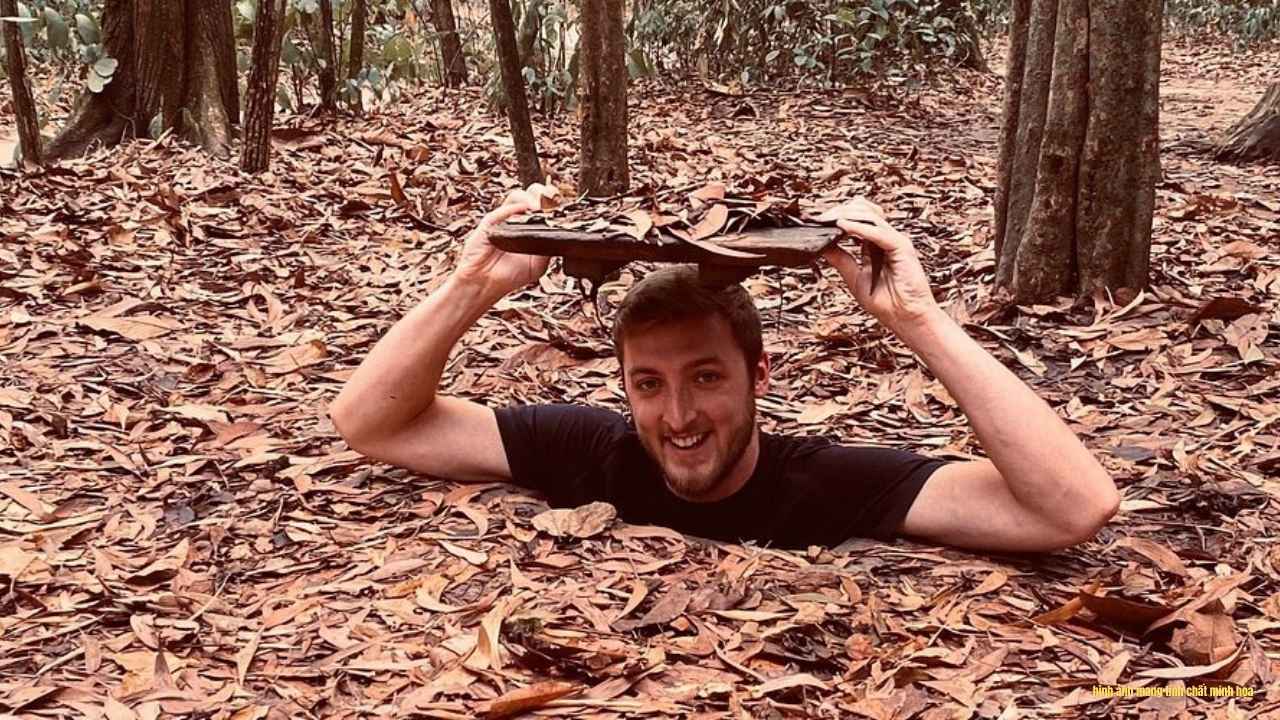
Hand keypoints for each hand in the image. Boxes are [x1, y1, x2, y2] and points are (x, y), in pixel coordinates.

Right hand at [454, 187, 550, 296]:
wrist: (486, 285)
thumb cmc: (509, 276)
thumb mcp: (539, 265)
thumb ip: (549, 248)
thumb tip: (561, 233)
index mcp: (531, 226)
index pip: (544, 205)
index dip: (553, 201)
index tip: (561, 203)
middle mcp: (518, 219)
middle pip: (532, 194)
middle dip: (545, 193)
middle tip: (552, 200)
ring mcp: (503, 219)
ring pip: (518, 195)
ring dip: (531, 197)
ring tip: (539, 208)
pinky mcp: (490, 223)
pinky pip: (502, 210)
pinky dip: (514, 208)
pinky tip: (523, 211)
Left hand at [819, 198, 940, 332]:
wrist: (905, 318)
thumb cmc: (886, 302)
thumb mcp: (854, 277)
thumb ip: (840, 259)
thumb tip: (821, 246)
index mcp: (874, 244)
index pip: (856, 218)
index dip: (836, 215)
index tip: (815, 221)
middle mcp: (885, 238)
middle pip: (862, 210)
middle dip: (838, 211)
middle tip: (818, 218)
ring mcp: (894, 240)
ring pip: (869, 215)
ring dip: (845, 215)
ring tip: (827, 220)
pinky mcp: (902, 247)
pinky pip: (878, 232)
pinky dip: (858, 227)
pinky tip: (842, 226)